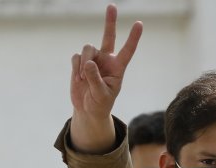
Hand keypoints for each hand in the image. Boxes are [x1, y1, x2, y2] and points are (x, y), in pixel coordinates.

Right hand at [70, 5, 142, 124]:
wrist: (87, 109)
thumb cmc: (100, 103)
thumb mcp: (101, 95)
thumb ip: (95, 79)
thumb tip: (88, 62)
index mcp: (118, 68)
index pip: (127, 50)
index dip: (133, 38)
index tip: (139, 24)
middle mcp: (106, 59)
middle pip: (108, 36)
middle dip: (110, 21)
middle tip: (112, 6)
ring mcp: (93, 59)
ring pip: (87, 48)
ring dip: (84, 63)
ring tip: (83, 79)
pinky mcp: (80, 62)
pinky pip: (76, 57)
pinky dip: (76, 68)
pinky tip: (78, 79)